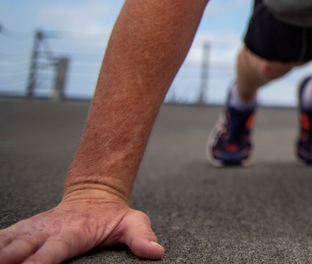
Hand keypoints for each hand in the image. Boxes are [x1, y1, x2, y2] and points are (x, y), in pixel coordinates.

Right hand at [0, 189, 162, 263]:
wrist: (94, 193)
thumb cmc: (111, 216)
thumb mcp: (132, 222)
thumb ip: (141, 237)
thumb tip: (155, 252)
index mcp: (73, 233)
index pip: (53, 251)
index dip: (40, 262)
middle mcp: (48, 231)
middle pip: (23, 248)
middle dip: (10, 258)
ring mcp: (33, 230)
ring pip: (8, 241)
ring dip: (0, 251)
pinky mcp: (23, 230)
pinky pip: (3, 236)